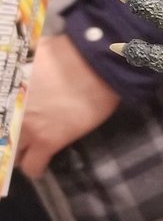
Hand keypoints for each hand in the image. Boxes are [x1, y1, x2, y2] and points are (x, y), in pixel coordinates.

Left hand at [17, 35, 119, 178]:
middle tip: (16, 134)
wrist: (94, 64)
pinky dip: (35, 168)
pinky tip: (40, 163)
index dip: (3, 119)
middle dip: (6, 138)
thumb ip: (18, 68)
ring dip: (17, 153)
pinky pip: (33, 167)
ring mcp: (27, 127)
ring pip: (11, 155)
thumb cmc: (64, 52)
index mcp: (6, 89)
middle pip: (0, 137)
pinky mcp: (49, 141)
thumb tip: (16, 68)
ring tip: (27, 149)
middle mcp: (11, 111)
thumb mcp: (29, 53)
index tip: (8, 118)